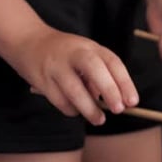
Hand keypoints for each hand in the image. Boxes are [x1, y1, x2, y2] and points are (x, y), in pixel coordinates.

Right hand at [13, 27, 138, 124]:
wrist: (28, 41)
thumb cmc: (67, 55)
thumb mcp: (87, 56)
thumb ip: (103, 76)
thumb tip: (120, 103)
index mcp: (91, 47)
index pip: (113, 62)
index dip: (125, 83)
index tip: (133, 102)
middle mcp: (74, 53)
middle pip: (94, 69)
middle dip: (109, 90)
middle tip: (118, 110)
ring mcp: (56, 66)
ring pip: (74, 89)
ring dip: (89, 109)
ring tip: (99, 120)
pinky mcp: (41, 80)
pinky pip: (59, 100)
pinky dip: (71, 110)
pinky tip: (76, 111)